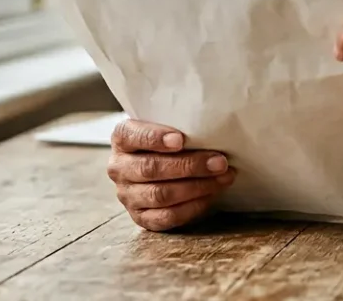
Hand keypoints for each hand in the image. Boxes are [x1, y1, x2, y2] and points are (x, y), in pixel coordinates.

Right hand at [106, 119, 235, 231]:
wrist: (164, 164)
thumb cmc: (172, 141)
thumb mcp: (171, 126)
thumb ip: (182, 125)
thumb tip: (213, 130)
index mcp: (122, 138)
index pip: (132, 136)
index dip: (155, 138)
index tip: (181, 140)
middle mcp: (119, 167)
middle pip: (151, 168)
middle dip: (189, 166)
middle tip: (220, 162)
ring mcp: (127, 195)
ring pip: (160, 195)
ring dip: (196, 187)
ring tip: (223, 178)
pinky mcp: (140, 216)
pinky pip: (166, 217)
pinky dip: (192, 207)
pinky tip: (211, 196)